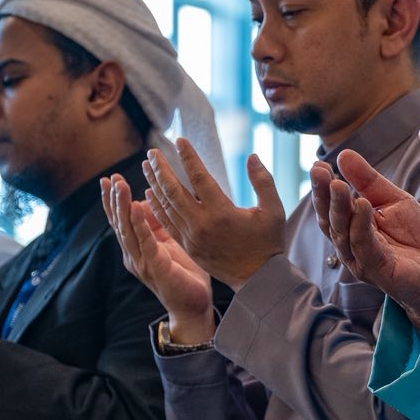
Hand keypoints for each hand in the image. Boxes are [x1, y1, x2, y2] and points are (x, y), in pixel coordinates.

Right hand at [103, 175, 214, 344]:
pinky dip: (140, 224)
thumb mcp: (169, 242)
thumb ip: (155, 225)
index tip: (108, 179)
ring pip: (128, 230)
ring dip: (123, 206)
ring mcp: (143, 262)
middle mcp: (134, 255)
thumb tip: (143, 201)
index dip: (113, 200)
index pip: (120, 221)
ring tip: (120, 186)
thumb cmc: (183, 275)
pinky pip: (146, 242)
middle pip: (119, 223)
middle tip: (110, 178)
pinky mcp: (156, 267)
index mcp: (137, 248)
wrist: (193, 306)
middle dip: (114, 200)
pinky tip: (137, 207)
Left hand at [141, 141, 286, 288]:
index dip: (188, 156)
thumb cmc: (268, 242)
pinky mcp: (188, 247)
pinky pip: (167, 223)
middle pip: (174, 190)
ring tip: (146, 166)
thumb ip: (263, 181)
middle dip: (160, 169)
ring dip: (154, 184)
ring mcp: (192, 237)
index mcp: (222, 212)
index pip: (199, 177)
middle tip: (152, 152)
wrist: (257, 279)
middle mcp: (202, 224)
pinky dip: (156, 207)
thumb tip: (252, 156)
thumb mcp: (274, 210)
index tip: (179, 140)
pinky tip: (149, 194)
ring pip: (166, 206)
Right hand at [311, 149, 419, 330]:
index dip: (322, 187)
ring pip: (344, 233)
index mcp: (351, 227)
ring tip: (339, 185)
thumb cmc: (414, 237)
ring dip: (340, 208)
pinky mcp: (380, 271)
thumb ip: (368, 181)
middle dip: (324, 195)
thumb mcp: (393, 200)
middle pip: (331, 220)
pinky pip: (365, 248)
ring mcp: (363, 260)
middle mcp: (351, 245)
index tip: (317, 165)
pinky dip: (361, 227)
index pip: (330, 206)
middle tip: (320, 172)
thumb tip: (343, 154)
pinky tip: (363, 205)